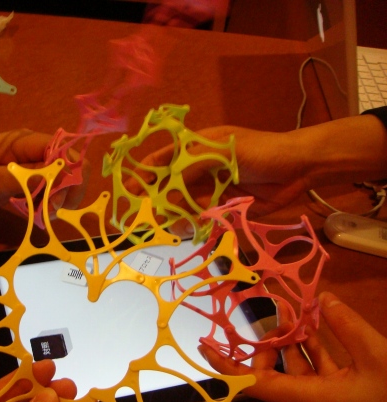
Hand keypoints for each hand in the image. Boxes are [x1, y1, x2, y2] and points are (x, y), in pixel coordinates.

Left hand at [0, 129, 89, 210]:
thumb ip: (21, 178)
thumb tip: (54, 178)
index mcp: (28, 142)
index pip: (66, 151)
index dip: (69, 176)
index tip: (53, 202)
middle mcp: (39, 148)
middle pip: (74, 166)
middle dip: (68, 192)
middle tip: (49, 212)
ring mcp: (40, 160)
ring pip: (68, 179)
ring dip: (61, 199)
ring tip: (42, 214)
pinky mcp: (39, 173)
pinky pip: (57, 186)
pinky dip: (52, 202)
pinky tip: (38, 210)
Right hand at [127, 114, 386, 220]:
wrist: (300, 167)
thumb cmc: (261, 151)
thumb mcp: (224, 151)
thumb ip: (193, 165)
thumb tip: (166, 184)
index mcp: (198, 146)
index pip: (163, 159)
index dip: (144, 173)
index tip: (128, 190)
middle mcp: (201, 166)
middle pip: (171, 183)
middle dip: (156, 198)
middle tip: (141, 215)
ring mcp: (213, 186)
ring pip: (185, 202)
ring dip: (174, 213)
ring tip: (161, 226)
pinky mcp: (226, 204)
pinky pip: (203, 215)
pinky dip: (193, 222)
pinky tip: (186, 228)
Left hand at [199, 292, 386, 401]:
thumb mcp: (376, 358)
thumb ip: (347, 326)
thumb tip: (323, 298)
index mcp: (304, 399)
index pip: (251, 382)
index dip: (225, 364)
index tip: (205, 344)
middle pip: (270, 372)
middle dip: (265, 342)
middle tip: (268, 313)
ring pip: (293, 371)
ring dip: (291, 343)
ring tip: (290, 313)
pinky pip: (314, 375)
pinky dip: (312, 352)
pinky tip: (316, 327)